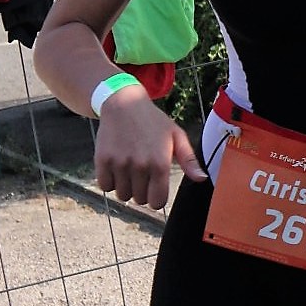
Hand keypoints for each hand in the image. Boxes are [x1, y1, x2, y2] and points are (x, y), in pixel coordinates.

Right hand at [93, 85, 205, 209]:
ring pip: (122, 195)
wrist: (124, 103)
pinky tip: (116, 168)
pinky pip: (105, 186)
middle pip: (140, 200)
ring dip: (126, 187)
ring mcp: (120, 163)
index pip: (158, 202)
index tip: (155, 189)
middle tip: (142, 174)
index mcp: (160, 163)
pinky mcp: (103, 160)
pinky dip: (110, 181)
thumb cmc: (153, 121)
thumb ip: (189, 160)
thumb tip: (202, 179)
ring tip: (129, 170)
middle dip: (142, 192)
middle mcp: (140, 166)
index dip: (157, 198)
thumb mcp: (176, 136)